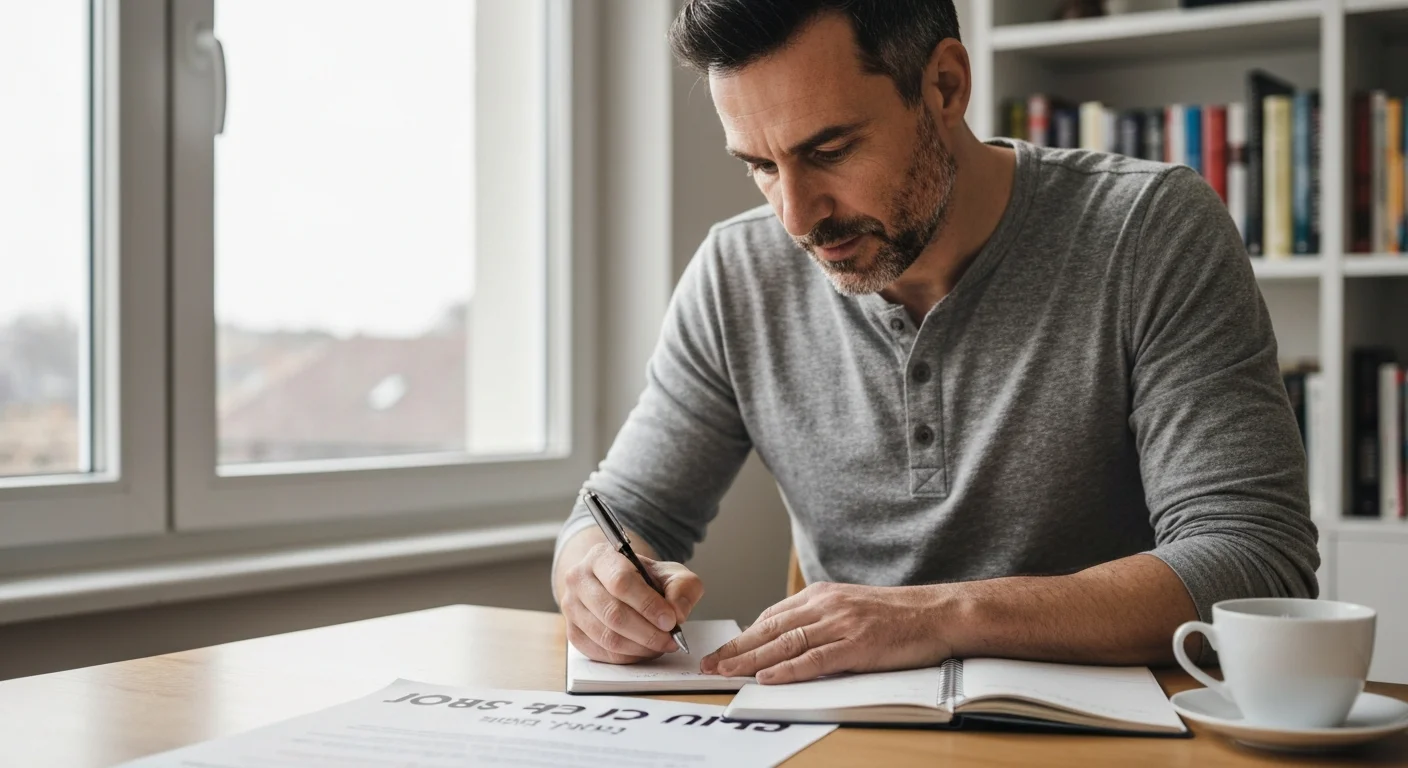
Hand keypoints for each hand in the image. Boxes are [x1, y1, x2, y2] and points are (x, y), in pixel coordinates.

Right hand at [561, 542, 704, 663]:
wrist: (619, 585)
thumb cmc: (645, 579)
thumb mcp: (671, 574)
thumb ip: (682, 588)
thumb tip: (677, 613)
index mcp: (601, 556)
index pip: (621, 582)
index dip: (648, 605)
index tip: (670, 620)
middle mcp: (579, 579)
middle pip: (613, 613)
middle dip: (647, 632)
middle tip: (670, 640)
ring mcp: (571, 607)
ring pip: (606, 637)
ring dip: (639, 647)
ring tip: (660, 645)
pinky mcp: (573, 632)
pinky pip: (601, 652)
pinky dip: (627, 657)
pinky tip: (643, 650)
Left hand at [700, 582, 954, 683]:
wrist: (938, 612)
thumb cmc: (898, 615)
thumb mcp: (850, 607)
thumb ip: (820, 619)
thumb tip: (789, 639)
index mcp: (821, 595)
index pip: (771, 616)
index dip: (743, 635)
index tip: (721, 650)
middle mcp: (826, 605)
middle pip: (770, 629)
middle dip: (736, 648)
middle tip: (709, 664)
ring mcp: (840, 624)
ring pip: (785, 643)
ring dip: (750, 659)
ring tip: (725, 671)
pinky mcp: (857, 645)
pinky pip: (814, 659)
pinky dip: (787, 669)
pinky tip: (766, 676)